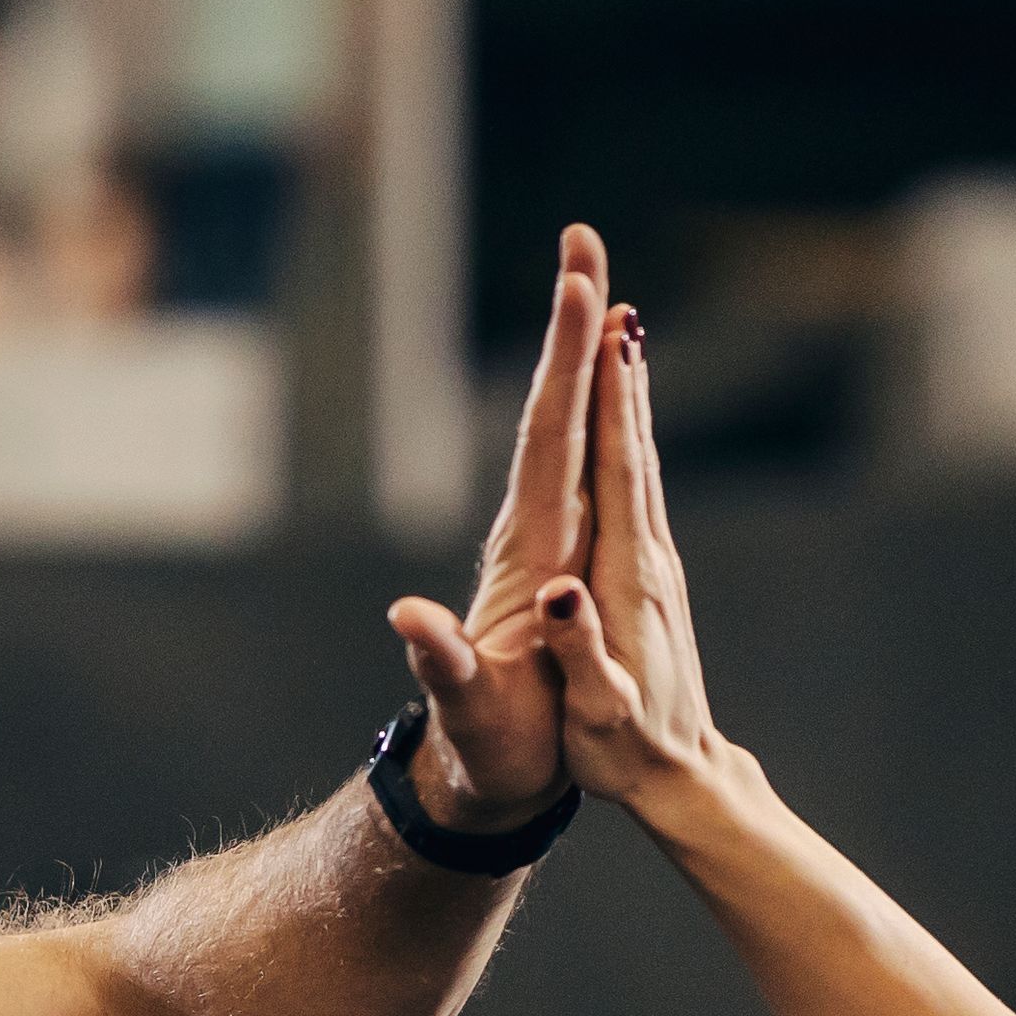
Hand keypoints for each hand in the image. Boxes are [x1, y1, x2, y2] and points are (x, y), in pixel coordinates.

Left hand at [380, 227, 612, 833]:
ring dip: (585, 358)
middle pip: (555, 409)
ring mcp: (544, 542)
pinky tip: (608, 388)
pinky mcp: (556, 559)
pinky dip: (596, 415)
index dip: (567, 366)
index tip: (581, 290)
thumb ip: (439, 664)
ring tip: (601, 286)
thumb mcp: (465, 710)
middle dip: (571, 326)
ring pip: (569, 429)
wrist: (481, 777)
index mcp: (527, 551)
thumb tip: (407, 620)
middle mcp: (532, 530)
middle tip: (582, 239)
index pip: (549, 440)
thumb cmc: (486, 747)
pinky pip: (582, 466)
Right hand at [533, 306, 726, 813]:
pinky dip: (627, 439)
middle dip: (618, 368)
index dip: (608, 399)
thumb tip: (558, 591)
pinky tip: (622, 420)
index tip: (605, 329)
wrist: (680, 778)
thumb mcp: (597, 710)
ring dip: (626, 393)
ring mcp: (653, 564)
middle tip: (607, 290)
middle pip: (630, 444)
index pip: (615, 469)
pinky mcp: (650, 577)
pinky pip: (635, 487)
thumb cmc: (625, 750)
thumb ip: (577, 649)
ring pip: (637, 459)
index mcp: (625, 577)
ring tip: (619, 329)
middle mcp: (648, 557)